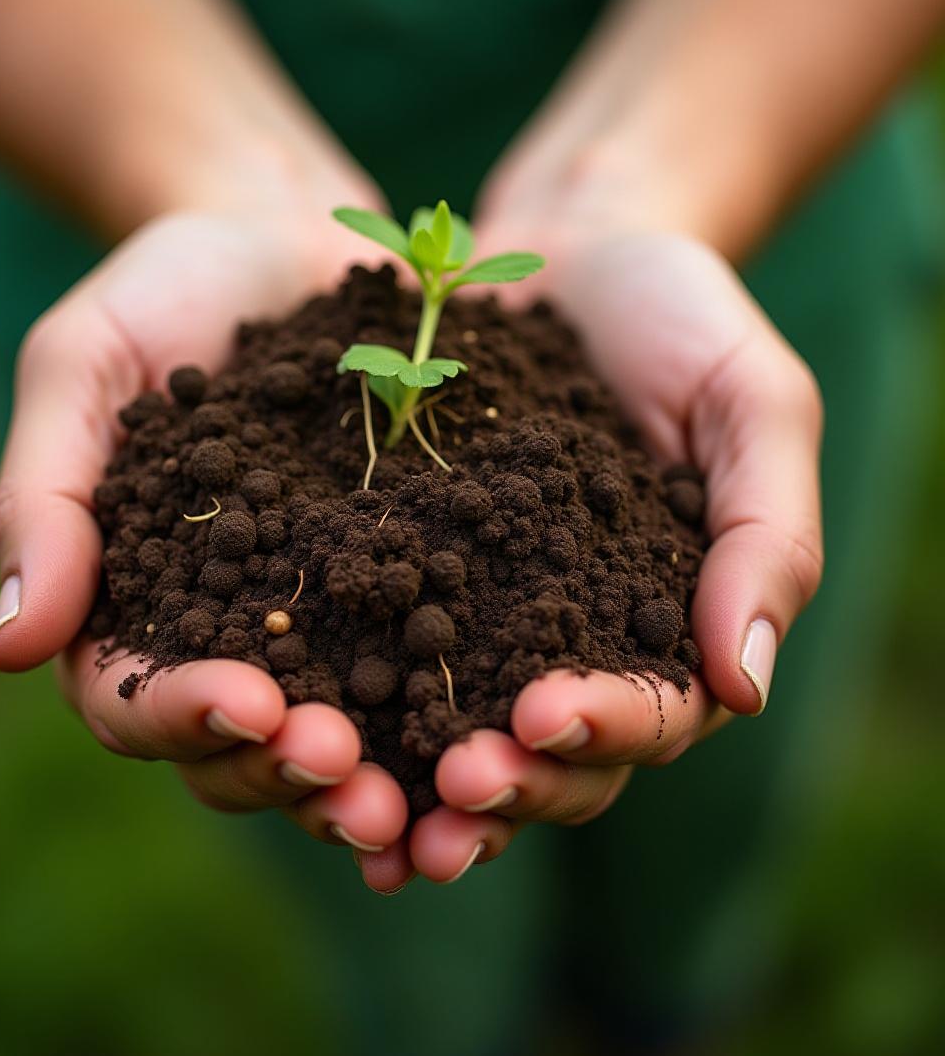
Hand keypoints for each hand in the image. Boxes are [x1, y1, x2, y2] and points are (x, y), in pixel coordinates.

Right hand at [0, 180, 409, 856]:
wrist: (286, 236)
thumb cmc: (166, 293)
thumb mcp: (85, 367)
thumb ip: (43, 497)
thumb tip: (9, 649)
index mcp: (136, 605)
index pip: (136, 701)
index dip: (185, 717)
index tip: (249, 703)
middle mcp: (233, 637)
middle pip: (244, 750)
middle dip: (294, 773)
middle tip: (354, 777)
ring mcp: (330, 621)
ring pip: (346, 740)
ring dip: (388, 780)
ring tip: (443, 790)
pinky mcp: (417, 587)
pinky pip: (437, 668)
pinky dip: (467, 713)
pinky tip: (520, 734)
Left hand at [355, 181, 823, 892]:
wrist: (561, 250)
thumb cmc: (677, 319)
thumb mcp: (750, 402)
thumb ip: (767, 537)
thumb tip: (745, 690)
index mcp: (666, 630)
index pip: (652, 716)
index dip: (605, 731)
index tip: (546, 717)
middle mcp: (567, 649)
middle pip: (547, 762)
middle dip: (504, 786)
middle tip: (451, 786)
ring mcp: (478, 622)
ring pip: (451, 742)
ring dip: (411, 788)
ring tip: (361, 805)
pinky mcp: (396, 581)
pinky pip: (364, 661)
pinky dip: (335, 706)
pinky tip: (288, 728)